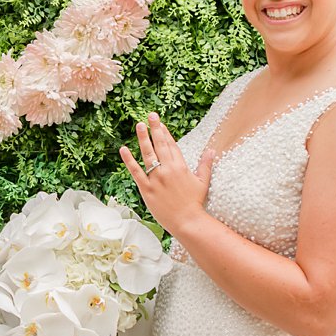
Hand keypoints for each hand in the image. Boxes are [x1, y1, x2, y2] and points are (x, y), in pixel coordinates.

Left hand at [119, 113, 213, 242]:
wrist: (187, 221)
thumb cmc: (195, 202)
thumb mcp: (203, 182)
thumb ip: (206, 164)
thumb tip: (212, 150)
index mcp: (181, 167)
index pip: (171, 145)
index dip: (165, 133)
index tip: (160, 123)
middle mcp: (168, 170)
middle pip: (160, 145)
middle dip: (155, 128)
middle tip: (150, 115)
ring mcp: (156, 179)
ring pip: (148, 154)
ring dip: (143, 139)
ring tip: (140, 125)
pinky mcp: (147, 189)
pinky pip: (136, 172)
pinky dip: (129, 160)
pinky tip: (123, 149)